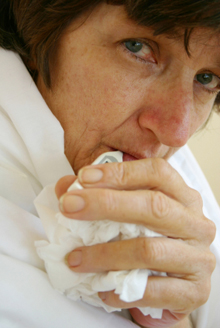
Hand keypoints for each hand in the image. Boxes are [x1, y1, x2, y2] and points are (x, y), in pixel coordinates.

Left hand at [55, 158, 215, 327]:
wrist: (172, 288)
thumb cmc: (149, 244)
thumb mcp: (129, 215)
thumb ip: (100, 197)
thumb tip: (65, 188)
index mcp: (183, 198)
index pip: (157, 173)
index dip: (120, 172)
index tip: (83, 177)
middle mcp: (196, 224)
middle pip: (154, 205)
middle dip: (106, 204)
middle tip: (70, 207)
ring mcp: (198, 258)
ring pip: (149, 250)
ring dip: (105, 254)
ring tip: (76, 258)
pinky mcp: (194, 292)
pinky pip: (154, 290)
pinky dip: (121, 290)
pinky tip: (102, 288)